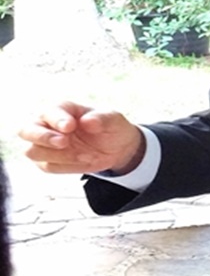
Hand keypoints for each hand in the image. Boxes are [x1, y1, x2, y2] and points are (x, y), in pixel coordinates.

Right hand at [18, 101, 144, 174]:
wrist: (117, 148)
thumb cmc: (111, 127)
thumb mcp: (114, 120)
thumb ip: (102, 119)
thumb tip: (88, 121)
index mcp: (62, 109)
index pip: (49, 112)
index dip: (56, 119)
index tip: (70, 126)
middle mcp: (48, 126)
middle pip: (26, 130)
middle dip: (42, 137)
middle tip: (63, 142)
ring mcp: (46, 145)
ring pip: (32, 151)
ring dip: (57, 155)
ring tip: (83, 154)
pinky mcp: (49, 161)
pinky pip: (47, 166)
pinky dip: (65, 166)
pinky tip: (82, 161)